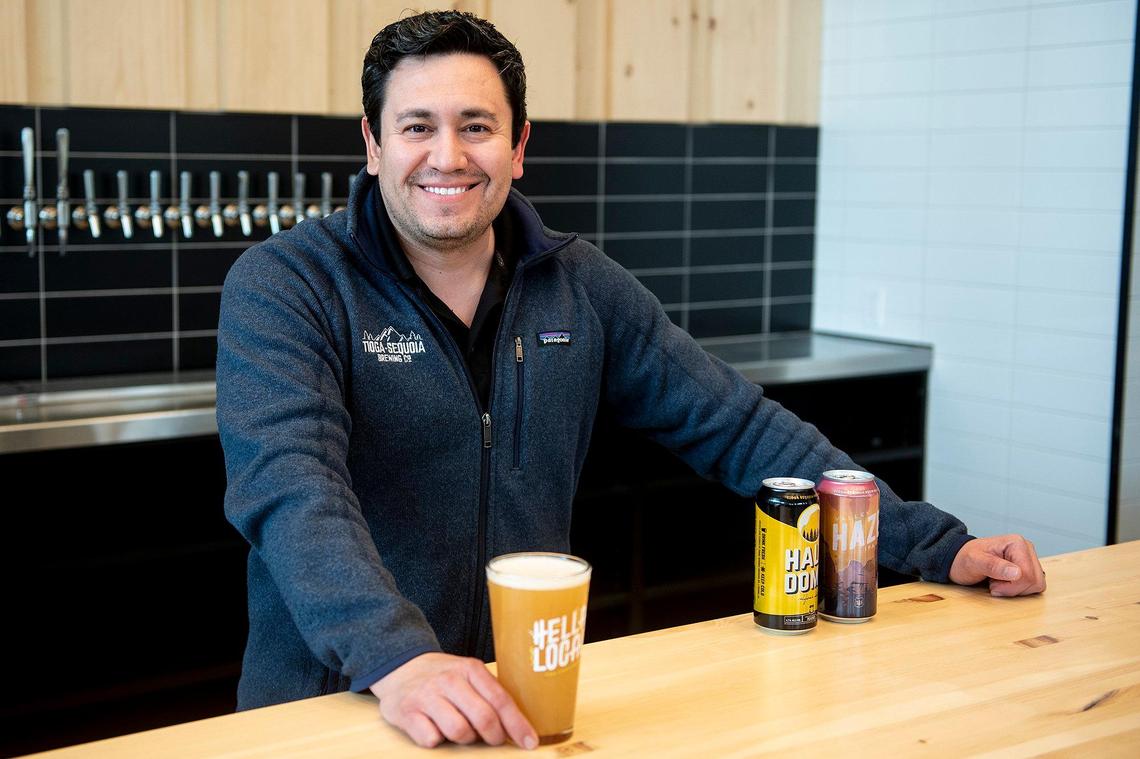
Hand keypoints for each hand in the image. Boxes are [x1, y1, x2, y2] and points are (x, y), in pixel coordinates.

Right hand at [369, 652, 537, 749]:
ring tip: (460, 729)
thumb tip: (518, 724)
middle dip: (494, 736)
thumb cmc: (442, 676)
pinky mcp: (406, 712)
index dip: (517, 724)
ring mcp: (426, 696)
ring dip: (464, 738)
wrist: (400, 668)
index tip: (529, 741)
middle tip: (494, 740)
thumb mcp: (467, 674)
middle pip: (483, 718)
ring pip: (458, 731)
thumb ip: (489, 693)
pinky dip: (437, 740)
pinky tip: (435, 728)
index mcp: (470, 669)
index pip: (500, 700)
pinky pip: (431, 739)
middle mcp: (448, 680)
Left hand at [949, 535, 1045, 596]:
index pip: (1028, 575)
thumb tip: (1017, 572)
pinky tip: (1004, 583)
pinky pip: (1033, 587)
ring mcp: (1029, 559)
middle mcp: (1026, 549)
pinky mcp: (1028, 569)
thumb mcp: (973, 562)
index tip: (992, 584)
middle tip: (993, 582)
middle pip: (1035, 581)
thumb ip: (993, 566)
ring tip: (997, 580)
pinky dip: (1018, 590)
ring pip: (1036, 585)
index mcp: (1017, 543)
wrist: (959, 560)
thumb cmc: (964, 559)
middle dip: (1013, 588)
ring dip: (1015, 589)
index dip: (1011, 587)